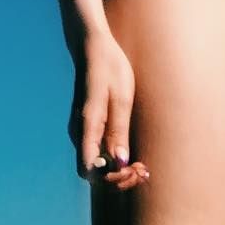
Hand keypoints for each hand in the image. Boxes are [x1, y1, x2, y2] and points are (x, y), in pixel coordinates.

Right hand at [67, 27, 149, 190]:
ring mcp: (82, 130)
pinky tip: (132, 157)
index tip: (134, 169)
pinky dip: (114, 161)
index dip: (110, 178)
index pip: (89, 169)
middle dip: (118, 179)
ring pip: (96, 165)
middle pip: (93, 173)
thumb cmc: (109, 67)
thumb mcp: (121, 96)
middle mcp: (79, 132)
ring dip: (118, 171)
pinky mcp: (89, 127)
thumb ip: (118, 130)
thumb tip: (119, 162)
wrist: (93, 45)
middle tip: (144, 172)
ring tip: (142, 166)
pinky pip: (98, 153)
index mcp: (87, 124)